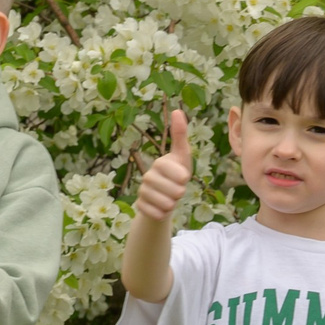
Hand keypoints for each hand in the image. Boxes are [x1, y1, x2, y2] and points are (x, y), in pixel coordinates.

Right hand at [134, 109, 192, 225]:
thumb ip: (180, 135)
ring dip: (173, 204)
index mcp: (160, 162)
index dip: (185, 178)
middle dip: (180, 194)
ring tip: (170, 199)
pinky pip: (155, 213)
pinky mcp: (139, 205)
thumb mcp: (183, 155)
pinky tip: (161, 208)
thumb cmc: (177, 173)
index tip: (184, 177)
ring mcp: (142, 191)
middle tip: (177, 190)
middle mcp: (148, 175)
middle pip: (175, 191)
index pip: (180, 175)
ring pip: (166, 204)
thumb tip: (177, 110)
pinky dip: (162, 213)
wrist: (164, 196)